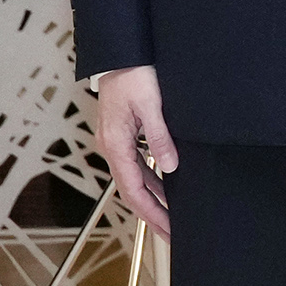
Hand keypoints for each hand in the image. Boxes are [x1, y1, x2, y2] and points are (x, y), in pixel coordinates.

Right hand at [94, 65, 176, 239]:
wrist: (120, 54)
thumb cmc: (134, 75)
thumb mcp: (152, 105)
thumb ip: (160, 137)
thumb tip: (170, 167)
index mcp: (116, 145)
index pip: (133, 190)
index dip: (152, 212)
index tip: (168, 228)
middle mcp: (112, 147)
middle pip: (132, 190)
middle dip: (152, 212)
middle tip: (172, 231)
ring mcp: (116, 141)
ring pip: (134, 178)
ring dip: (152, 197)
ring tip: (171, 214)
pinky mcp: (123, 134)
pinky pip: (136, 164)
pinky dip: (150, 178)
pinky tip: (165, 183)